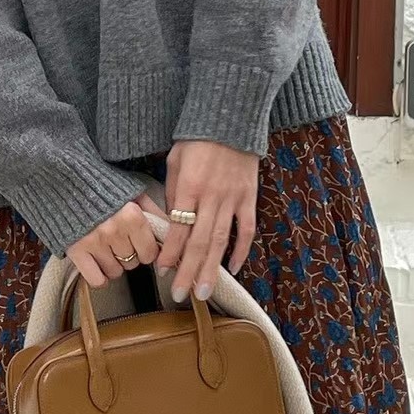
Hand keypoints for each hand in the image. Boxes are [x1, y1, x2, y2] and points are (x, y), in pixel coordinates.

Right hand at [67, 193, 167, 289]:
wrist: (67, 181)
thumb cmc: (104, 187)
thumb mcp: (134, 193)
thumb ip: (154, 213)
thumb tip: (173, 235)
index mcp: (131, 215)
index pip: (150, 252)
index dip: (148, 250)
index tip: (141, 244)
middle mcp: (114, 230)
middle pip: (133, 263)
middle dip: (130, 255)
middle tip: (121, 242)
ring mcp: (94, 242)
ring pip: (115, 272)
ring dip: (114, 264)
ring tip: (107, 249)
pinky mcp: (76, 250)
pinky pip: (97, 280)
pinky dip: (100, 277)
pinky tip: (98, 264)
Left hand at [138, 139, 258, 302]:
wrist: (230, 118)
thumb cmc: (196, 138)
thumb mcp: (175, 161)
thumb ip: (173, 192)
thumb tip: (171, 223)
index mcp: (190, 188)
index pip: (178, 229)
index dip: (171, 253)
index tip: (163, 272)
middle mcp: (212, 197)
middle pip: (199, 242)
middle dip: (190, 271)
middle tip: (183, 295)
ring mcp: (233, 199)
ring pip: (222, 241)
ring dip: (213, 268)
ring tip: (205, 291)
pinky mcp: (250, 197)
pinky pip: (246, 229)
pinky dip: (241, 250)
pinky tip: (233, 267)